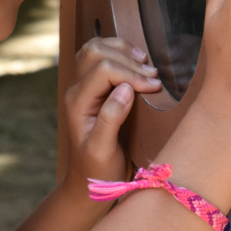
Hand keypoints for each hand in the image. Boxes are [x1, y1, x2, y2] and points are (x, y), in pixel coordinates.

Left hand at [64, 37, 160, 187]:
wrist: (87, 182)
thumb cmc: (96, 171)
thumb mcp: (103, 151)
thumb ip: (110, 119)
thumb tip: (126, 89)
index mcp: (77, 104)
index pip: (103, 71)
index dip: (130, 74)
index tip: (154, 87)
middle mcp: (75, 91)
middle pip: (95, 52)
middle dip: (127, 59)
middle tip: (153, 76)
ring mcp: (81, 87)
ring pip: (94, 48)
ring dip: (122, 50)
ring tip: (146, 65)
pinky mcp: (90, 88)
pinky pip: (98, 56)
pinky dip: (118, 52)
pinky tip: (136, 62)